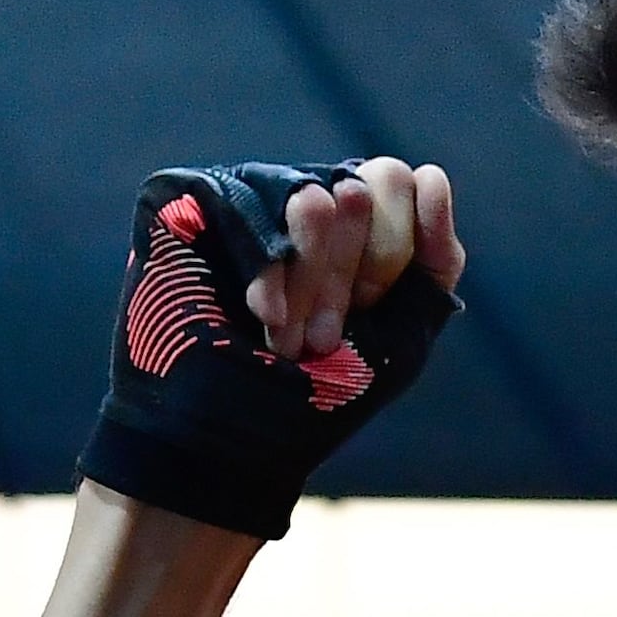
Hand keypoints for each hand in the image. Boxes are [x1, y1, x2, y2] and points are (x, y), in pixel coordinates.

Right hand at [77, 159, 463, 540]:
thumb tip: (429, 171)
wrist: (232, 445)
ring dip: (311, 288)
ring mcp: (240, 198)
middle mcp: (296, 196)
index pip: (393, 182)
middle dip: (355, 278)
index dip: (389, 259)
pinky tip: (262, 316)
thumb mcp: (403, 332)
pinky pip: (248, 204)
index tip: (367, 314)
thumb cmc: (316, 398)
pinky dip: (268, 274)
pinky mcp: (182, 203)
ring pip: (312, 198)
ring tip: (286, 341)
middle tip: (322, 338)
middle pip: (364, 185)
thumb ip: (434, 257)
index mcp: (350, 220)